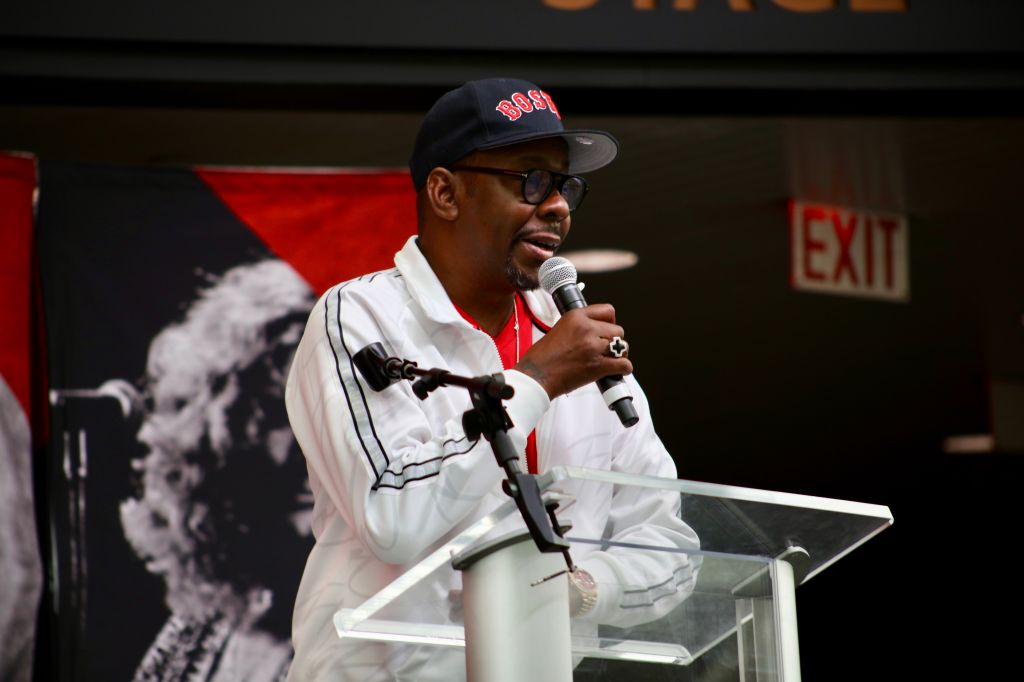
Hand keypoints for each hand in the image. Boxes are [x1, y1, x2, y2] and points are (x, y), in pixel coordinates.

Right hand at [515, 304, 632, 399]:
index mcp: (576, 317)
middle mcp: (587, 329)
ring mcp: (593, 347)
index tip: (607, 329)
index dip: (610, 322)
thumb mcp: (558, 329)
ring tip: (611, 360)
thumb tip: (593, 331)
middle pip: (617, 330)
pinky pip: (623, 365)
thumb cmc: (541, 358)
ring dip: (619, 354)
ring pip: (622, 346)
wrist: (536, 376)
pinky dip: (623, 369)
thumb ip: (578, 327)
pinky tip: (617, 371)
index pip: (607, 310)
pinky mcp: (598, 366)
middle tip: (606, 349)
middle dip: (614, 341)